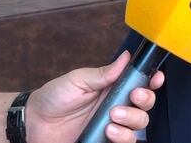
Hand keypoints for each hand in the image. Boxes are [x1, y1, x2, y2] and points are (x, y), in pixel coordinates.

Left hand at [25, 51, 164, 142]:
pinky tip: (109, 133)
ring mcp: (114, 126)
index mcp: (113, 88)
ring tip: (111, 119)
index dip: (153, 81)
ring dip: (131, 121)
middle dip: (144, 101)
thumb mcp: (78, 80)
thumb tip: (126, 56)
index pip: (141, 83)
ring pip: (140, 125)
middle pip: (146, 105)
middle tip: (130, 97)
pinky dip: (124, 138)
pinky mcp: (107, 142)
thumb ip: (103, 73)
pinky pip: (127, 142)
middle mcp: (117, 106)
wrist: (34, 124)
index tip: (155, 78)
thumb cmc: (54, 97)